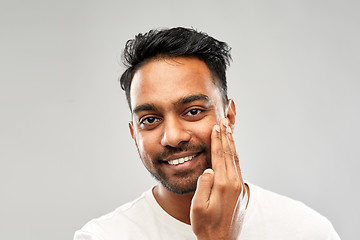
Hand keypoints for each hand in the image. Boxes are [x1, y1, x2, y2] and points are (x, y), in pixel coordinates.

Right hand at [190, 118, 247, 239]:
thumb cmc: (205, 225)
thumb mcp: (198, 207)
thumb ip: (203, 186)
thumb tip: (209, 170)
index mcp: (223, 185)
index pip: (220, 156)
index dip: (218, 140)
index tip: (217, 127)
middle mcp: (234, 184)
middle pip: (230, 154)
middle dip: (226, 136)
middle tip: (225, 121)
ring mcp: (239, 187)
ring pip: (236, 160)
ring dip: (232, 144)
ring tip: (229, 130)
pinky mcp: (240, 191)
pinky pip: (237, 168)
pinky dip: (234, 155)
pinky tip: (231, 151)